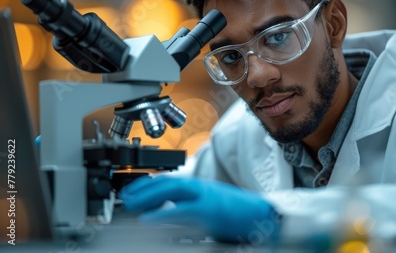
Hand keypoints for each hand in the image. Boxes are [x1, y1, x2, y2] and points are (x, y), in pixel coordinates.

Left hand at [119, 175, 281, 242]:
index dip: (148, 184)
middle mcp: (202, 189)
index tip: (132, 191)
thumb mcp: (212, 205)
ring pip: (172, 192)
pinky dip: (163, 215)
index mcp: (201, 188)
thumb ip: (192, 207)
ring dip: (148, 198)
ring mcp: (207, 199)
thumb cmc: (239, 214)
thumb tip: (168, 214)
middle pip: (168, 183)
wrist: (264, 216)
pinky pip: (182, 212)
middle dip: (144, 189)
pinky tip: (148, 220)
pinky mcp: (211, 213)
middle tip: (126, 198)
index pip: (170, 180)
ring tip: (132, 205)